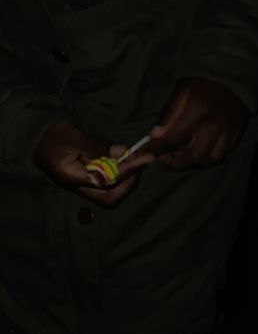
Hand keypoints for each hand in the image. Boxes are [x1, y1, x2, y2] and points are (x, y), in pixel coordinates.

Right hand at [33, 121, 153, 206]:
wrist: (36, 135)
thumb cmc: (53, 136)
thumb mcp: (73, 138)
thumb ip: (97, 147)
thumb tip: (122, 152)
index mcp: (73, 179)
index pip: (106, 183)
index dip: (128, 172)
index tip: (144, 159)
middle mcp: (80, 186)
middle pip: (110, 197)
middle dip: (129, 182)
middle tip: (141, 162)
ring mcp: (84, 184)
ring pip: (111, 192)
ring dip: (126, 178)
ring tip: (137, 159)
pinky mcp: (88, 177)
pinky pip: (108, 181)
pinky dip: (120, 172)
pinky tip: (126, 158)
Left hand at [150, 78, 249, 170]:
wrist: (234, 74)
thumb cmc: (203, 81)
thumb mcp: (182, 90)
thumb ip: (169, 115)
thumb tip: (155, 136)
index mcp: (198, 111)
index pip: (174, 140)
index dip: (157, 151)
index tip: (146, 155)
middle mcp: (215, 125)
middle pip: (194, 157)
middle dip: (176, 163)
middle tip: (165, 157)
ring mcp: (229, 131)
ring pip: (211, 159)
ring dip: (194, 162)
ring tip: (182, 157)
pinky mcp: (239, 133)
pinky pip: (225, 154)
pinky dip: (210, 157)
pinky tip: (200, 152)